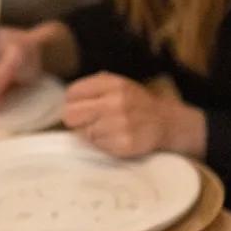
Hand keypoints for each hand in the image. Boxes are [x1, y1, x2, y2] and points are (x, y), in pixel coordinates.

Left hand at [62, 73, 203, 158]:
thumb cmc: (134, 103)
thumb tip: (65, 101)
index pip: (71, 94)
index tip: (82, 106)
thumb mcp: (117, 84)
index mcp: (112, 83)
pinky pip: (97, 146)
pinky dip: (103, 144)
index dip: (73, 102)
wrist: (165, 122)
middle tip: (88, 121)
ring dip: (91, 134)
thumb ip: (92, 87)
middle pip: (70, 115)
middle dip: (76, 120)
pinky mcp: (125, 144)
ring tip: (107, 129)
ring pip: (83, 133)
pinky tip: (115, 138)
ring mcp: (121, 124)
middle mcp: (116, 102)